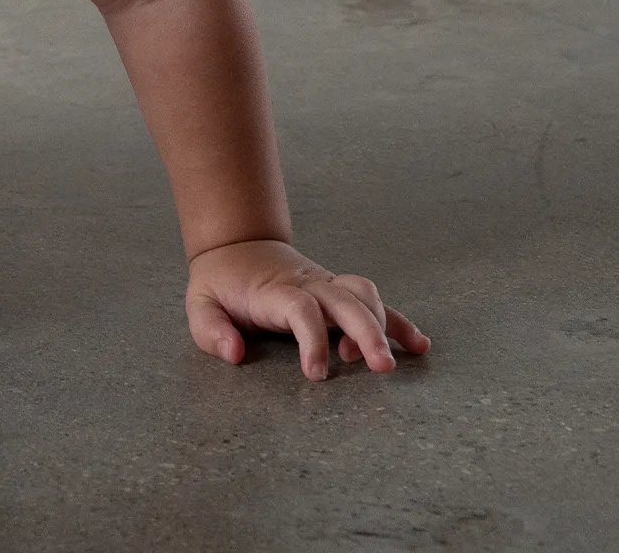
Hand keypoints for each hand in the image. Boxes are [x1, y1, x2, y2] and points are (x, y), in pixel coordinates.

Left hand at [186, 239, 429, 379]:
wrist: (235, 244)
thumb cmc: (220, 282)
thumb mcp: (200, 303)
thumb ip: (212, 330)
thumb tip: (235, 353)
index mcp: (274, 290)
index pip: (301, 309)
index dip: (313, 340)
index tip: (316, 374)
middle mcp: (306, 284)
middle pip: (345, 300)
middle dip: (366, 333)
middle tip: (381, 369)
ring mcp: (325, 285)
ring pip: (364, 295)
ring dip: (383, 325)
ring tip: (389, 362)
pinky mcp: (337, 291)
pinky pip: (373, 302)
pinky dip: (398, 321)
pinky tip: (418, 345)